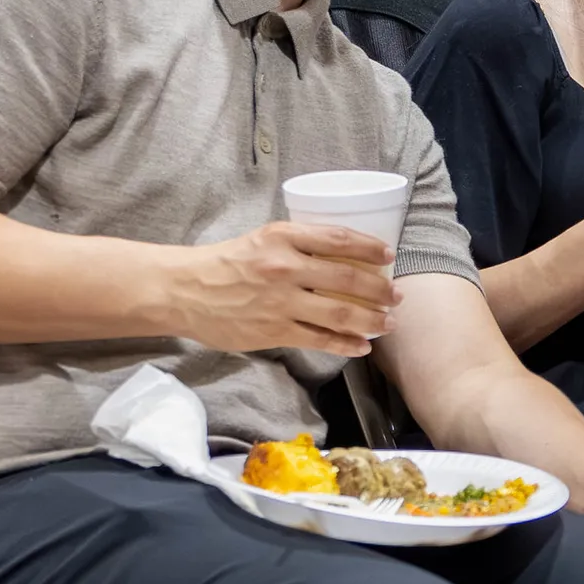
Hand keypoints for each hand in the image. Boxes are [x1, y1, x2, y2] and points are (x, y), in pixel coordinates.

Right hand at [156, 222, 399, 355]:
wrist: (185, 290)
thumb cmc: (227, 262)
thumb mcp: (264, 238)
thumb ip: (299, 243)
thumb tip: (344, 254)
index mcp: (283, 237)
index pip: (338, 239)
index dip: (369, 247)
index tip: (388, 255)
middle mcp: (285, 267)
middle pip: (346, 279)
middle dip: (379, 289)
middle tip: (397, 295)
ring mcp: (280, 302)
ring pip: (339, 313)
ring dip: (371, 319)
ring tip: (389, 322)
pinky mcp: (273, 331)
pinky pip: (319, 339)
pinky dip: (345, 344)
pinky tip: (362, 346)